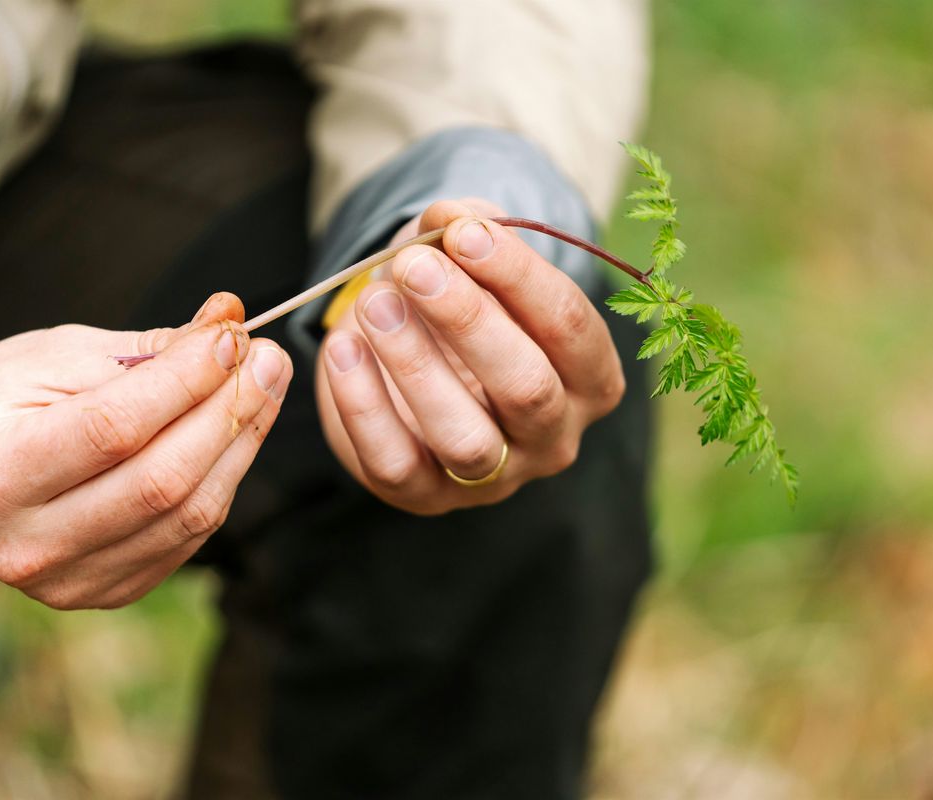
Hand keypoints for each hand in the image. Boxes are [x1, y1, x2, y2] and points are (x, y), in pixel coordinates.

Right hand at [0, 293, 291, 608]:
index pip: (115, 427)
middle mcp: (28, 543)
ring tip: (265, 387)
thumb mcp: (57, 355)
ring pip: (189, 513)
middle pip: (163, 479)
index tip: (232, 336)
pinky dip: (225, 479)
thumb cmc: (2, 401)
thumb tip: (228, 320)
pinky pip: (191, 536)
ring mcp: (70, 579)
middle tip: (270, 360)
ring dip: (242, 444)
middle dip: (231, 411)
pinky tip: (236, 434)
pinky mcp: (108, 591)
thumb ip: (147, 347)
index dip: (187, 380)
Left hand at [316, 199, 625, 514]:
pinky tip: (343, 347)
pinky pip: (396, 465)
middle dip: (469, 321)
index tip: (462, 232)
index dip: (518, 276)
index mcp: (589, 378)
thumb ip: (465, 230)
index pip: (569, 327)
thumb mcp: (469, 259)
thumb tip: (447, 219)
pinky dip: (364, 407)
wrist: (411, 363)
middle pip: (527, 388)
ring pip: (465, 438)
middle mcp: (554, 436)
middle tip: (415, 267)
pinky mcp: (426, 496)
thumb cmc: (460, 306)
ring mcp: (494, 477)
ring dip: (415, 365)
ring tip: (375, 302)